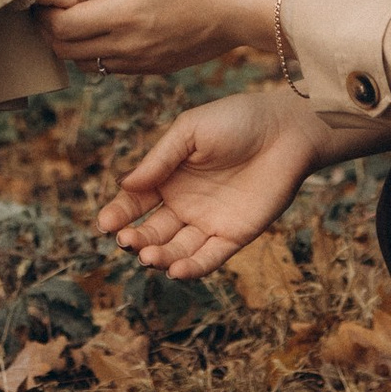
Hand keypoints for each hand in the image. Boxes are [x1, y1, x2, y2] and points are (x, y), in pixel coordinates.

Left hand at [44, 0, 282, 75]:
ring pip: (85, 64)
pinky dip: (97, 52)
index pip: (61, 26)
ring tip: (83, 13)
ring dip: (73, 43)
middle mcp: (127, 46)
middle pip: (65, 50)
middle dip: (51, 28)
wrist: (244, 10)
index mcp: (124, 15)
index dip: (46, 11)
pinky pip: (111, 68)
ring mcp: (140, 62)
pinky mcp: (154, 68)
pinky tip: (110, 26)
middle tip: (58, 2)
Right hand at [98, 87, 328, 279]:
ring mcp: (207, 222)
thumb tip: (125, 185)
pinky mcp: (233, 236)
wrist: (286, 130)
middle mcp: (183, 204)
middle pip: (151, 231)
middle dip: (136, 240)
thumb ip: (160, 159)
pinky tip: (176, 271)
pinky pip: (208, 258)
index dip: (118, 214)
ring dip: (160, 257)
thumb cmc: (236, 121)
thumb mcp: (190, 131)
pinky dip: (191, 268)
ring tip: (149, 257)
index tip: (105, 225)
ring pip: (176, 249)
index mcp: (168, 177)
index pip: (134, 202)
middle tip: (127, 241)